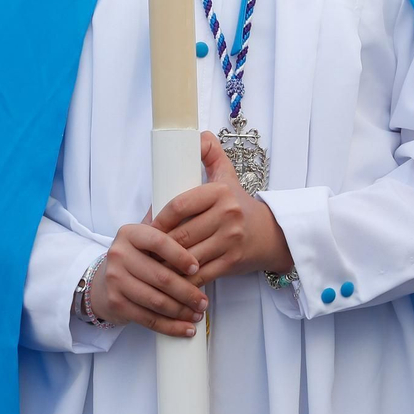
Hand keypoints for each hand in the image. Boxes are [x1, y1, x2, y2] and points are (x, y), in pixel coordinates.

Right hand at [89, 218, 208, 337]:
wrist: (104, 281)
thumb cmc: (136, 256)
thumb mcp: (145, 237)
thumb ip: (166, 226)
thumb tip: (196, 206)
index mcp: (130, 233)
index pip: (159, 241)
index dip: (181, 256)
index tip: (198, 268)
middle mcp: (119, 254)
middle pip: (161, 276)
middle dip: (188, 291)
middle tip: (204, 301)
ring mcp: (115, 280)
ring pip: (156, 300)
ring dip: (181, 311)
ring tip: (198, 313)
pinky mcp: (116, 303)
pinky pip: (148, 318)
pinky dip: (170, 326)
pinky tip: (186, 328)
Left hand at [154, 132, 293, 285]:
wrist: (269, 234)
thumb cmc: (239, 204)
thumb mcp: (226, 175)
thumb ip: (210, 152)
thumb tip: (195, 134)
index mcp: (220, 192)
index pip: (180, 205)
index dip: (159, 219)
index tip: (147, 228)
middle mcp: (227, 215)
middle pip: (182, 234)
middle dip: (160, 246)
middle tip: (144, 251)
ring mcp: (230, 240)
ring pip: (188, 256)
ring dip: (168, 264)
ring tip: (151, 266)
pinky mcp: (232, 262)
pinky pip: (200, 274)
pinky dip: (183, 279)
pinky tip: (172, 279)